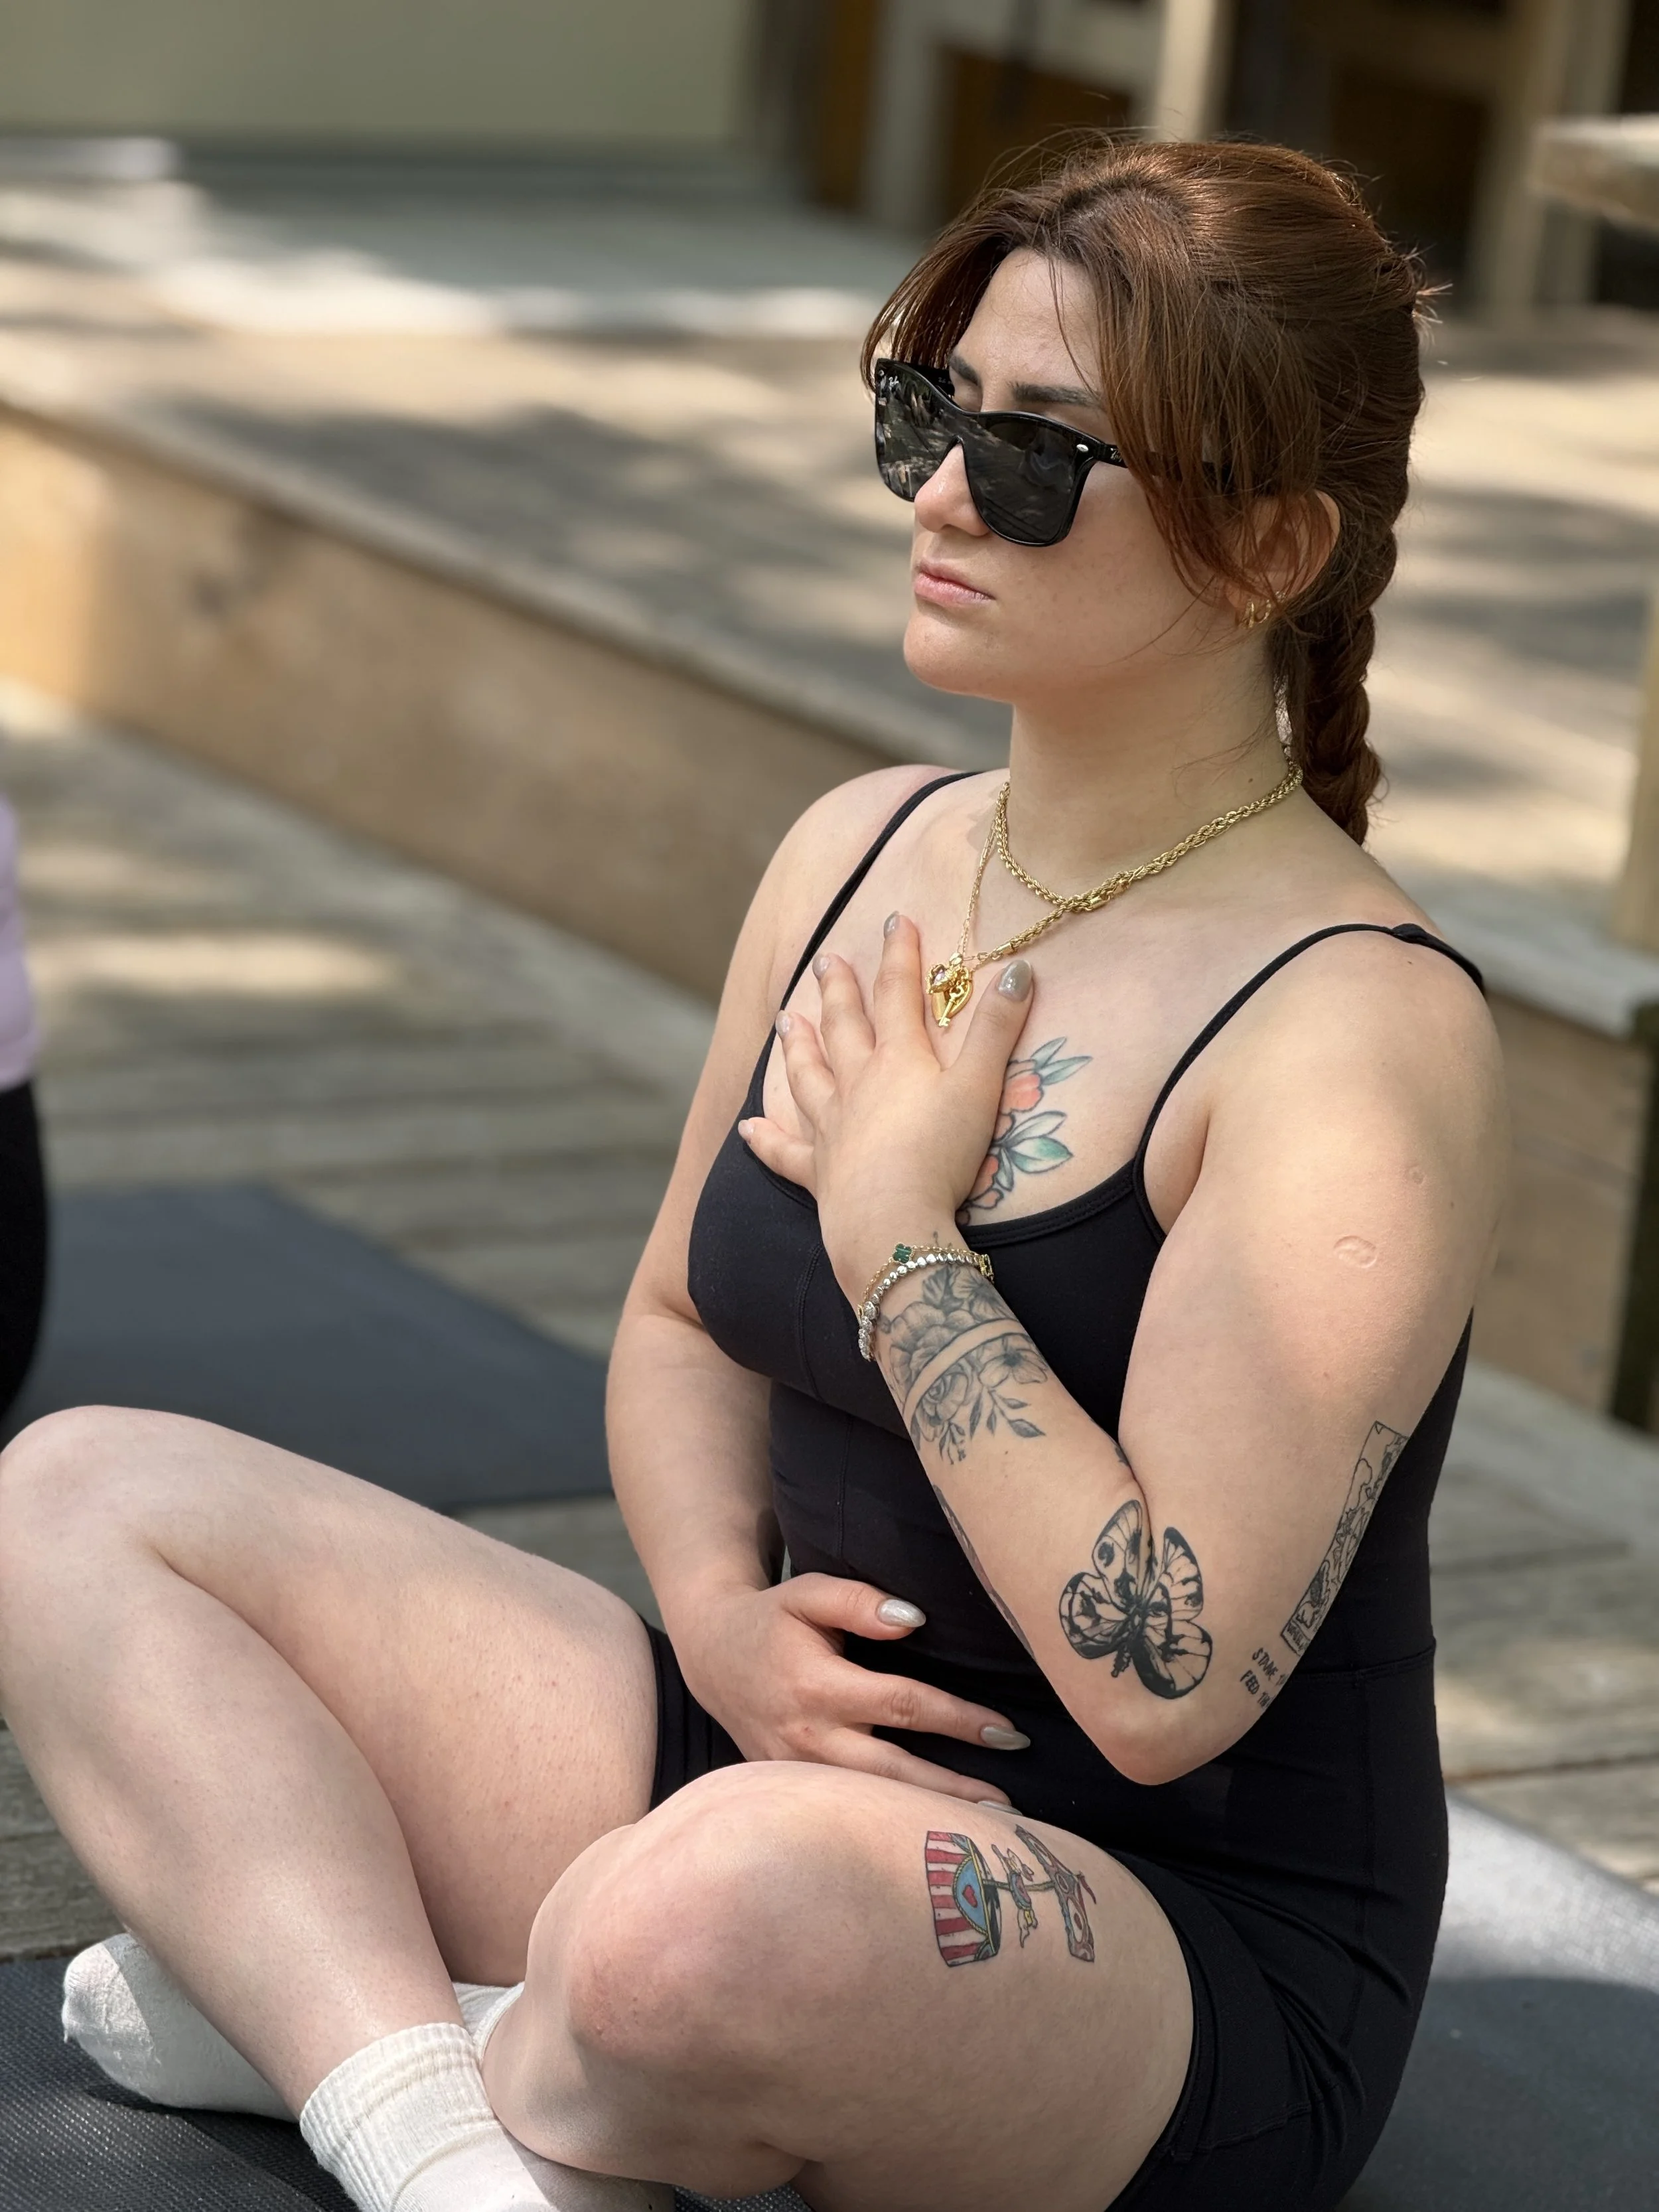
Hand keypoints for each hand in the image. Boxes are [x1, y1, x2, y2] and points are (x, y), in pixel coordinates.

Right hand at [671, 1574, 1027, 1806]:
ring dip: (925, 1817)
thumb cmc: (772, 1621)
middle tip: (1009, 1806)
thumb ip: (858, 1602)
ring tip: (985, 1832)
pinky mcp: (791, 1791)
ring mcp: (796, 1773)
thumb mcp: (808, 1593)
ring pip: (869, 1803)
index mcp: (816, 1686)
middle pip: (894, 1771)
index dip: (957, 1719)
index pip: (902, 1704)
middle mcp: (807, 1737)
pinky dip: (886, 1824)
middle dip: (954, 1789)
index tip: (1006, 1730)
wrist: (712, 1656)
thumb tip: (914, 1620)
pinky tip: (925, 1831)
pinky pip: (846, 1811)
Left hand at [740, 917, 1035, 1296]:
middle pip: (844, 1027)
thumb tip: (1019, 967)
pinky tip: (748, 1128)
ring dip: (797, 1047)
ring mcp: (832, 1128)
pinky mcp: (818, 1174)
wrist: (891, 1220)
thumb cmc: (941, 1154)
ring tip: (784, 1020)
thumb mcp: (981, 1087)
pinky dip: (766, 1139)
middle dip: (837, 990)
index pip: (899, 994)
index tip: (894, 920)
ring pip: (808, 1077)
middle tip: (823, 960)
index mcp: (898, 1060)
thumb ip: (998, 1029)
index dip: (899, 954)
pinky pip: (785, 1152)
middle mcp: (857, 1085)